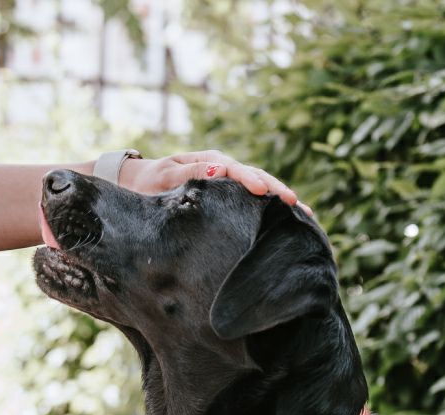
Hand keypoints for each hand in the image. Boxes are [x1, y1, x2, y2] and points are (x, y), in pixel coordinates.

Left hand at [120, 149, 312, 215]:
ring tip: (305, 216)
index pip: (237, 170)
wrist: (139, 185)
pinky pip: (252, 201)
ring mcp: (227, 184)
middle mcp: (223, 170)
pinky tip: (287, 221)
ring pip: (260, 190)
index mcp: (210, 163)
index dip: (253, 180)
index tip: (265, 192)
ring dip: (281, 202)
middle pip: (257, 178)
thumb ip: (192, 174)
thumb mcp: (166, 177)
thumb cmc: (149, 183)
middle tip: (300, 207)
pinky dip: (270, 209)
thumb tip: (221, 170)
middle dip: (279, 192)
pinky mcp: (227, 197)